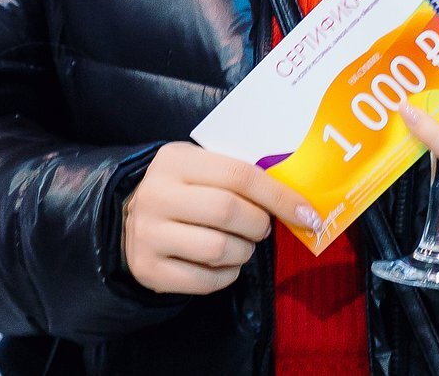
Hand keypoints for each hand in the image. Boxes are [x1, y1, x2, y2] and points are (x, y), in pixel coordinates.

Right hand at [121, 142, 319, 294]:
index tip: (307, 214)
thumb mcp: (202, 168)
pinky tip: (224, 263)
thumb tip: (296, 201)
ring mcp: (149, 233)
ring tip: (241, 244)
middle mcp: (157, 194)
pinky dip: (227, 274)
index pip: (239, 175)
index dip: (278, 196)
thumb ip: (240, 175)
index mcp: (176, 160)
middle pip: (229, 211)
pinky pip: (206, 279)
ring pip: (219, 249)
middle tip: (262, 227)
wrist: (130, 219)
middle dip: (259, 224)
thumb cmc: (183, 190)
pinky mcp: (149, 269)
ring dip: (244, 251)